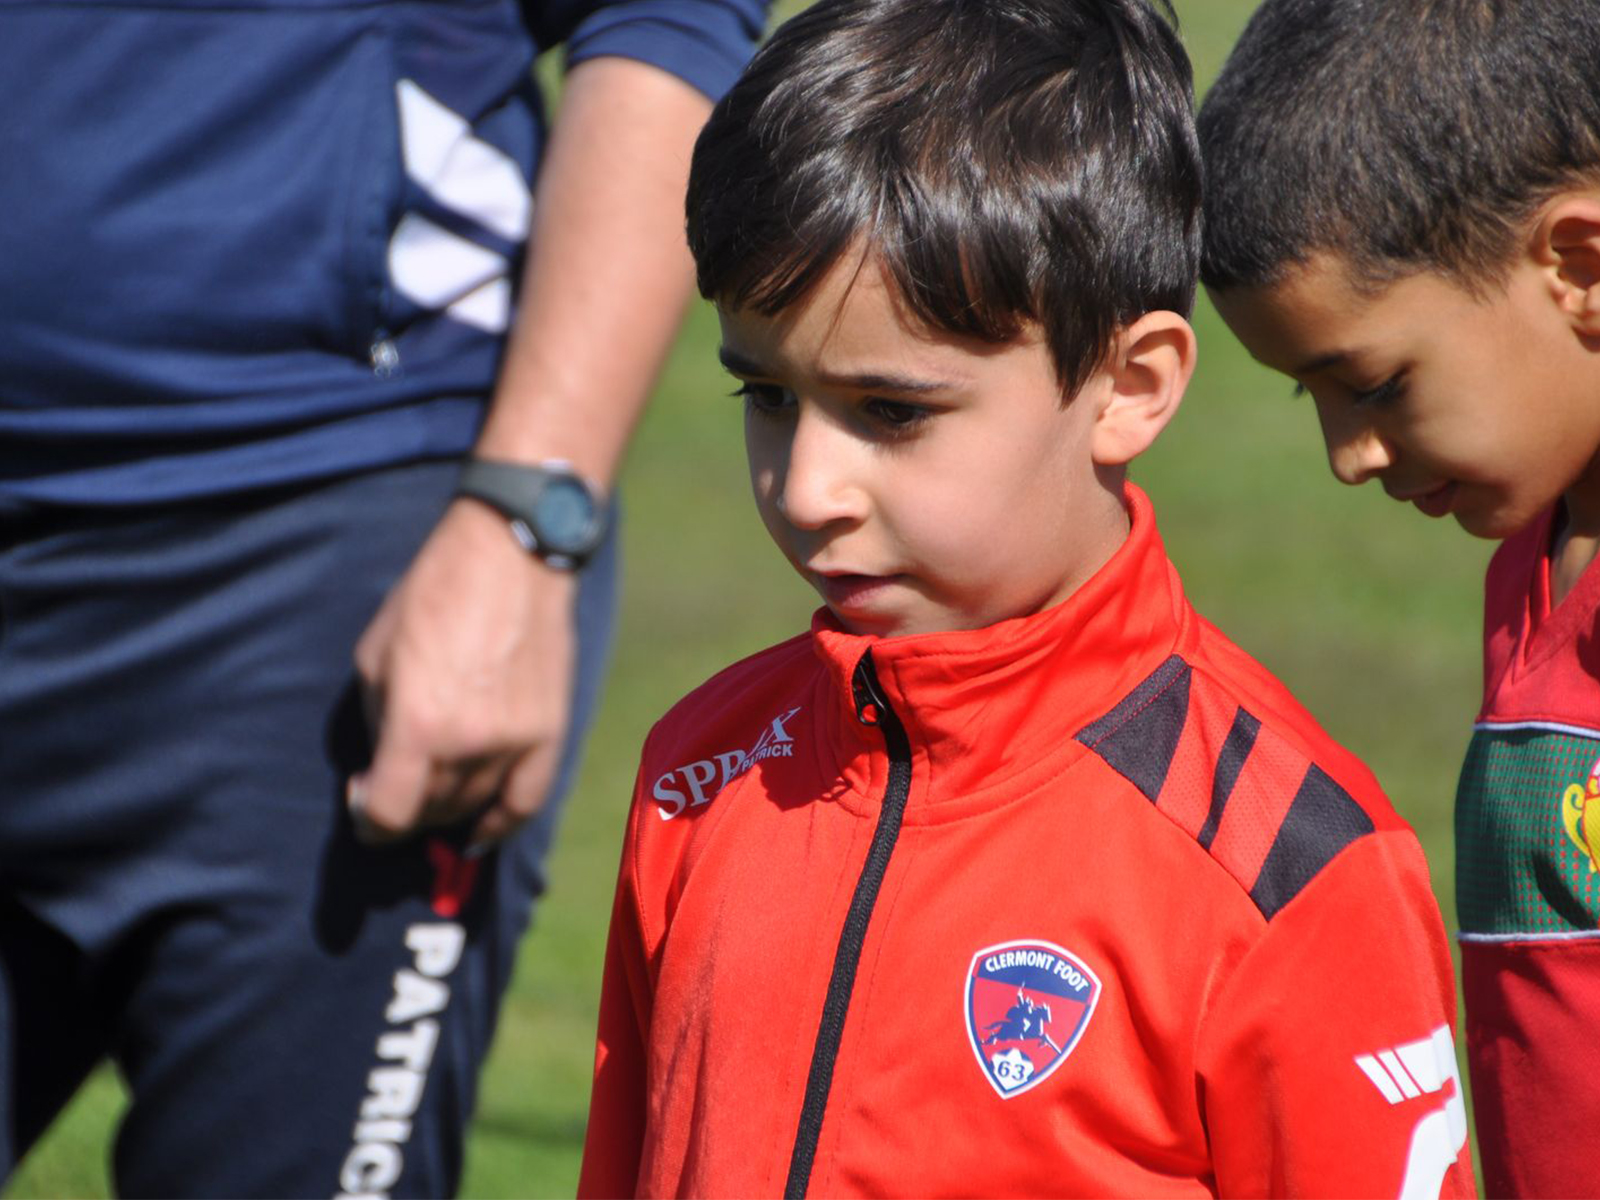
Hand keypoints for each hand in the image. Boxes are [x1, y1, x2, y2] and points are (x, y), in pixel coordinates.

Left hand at [349, 498, 577, 849]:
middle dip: (403, 806)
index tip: (362, 803)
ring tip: (430, 789)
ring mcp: (516, 741)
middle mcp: (470, 743)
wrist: (513, 555)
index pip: (390, 812)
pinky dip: (501, 822)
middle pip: (431, 810)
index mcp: (418, 724)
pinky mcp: (550, 731)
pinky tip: (480, 828)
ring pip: (474, 805)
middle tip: (393, 786)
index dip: (368, 819)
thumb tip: (379, 768)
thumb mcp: (376, 654)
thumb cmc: (433, 594)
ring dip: (445, 807)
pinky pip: (527, 800)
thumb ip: (376, 720)